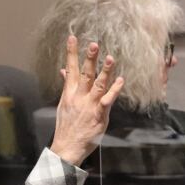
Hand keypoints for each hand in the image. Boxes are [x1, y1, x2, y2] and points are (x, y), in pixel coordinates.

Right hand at [50, 36, 123, 165]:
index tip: (72, 38)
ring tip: (110, 58)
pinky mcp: (99, 114)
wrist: (67, 146)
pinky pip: (108, 100)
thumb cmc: (67, 125)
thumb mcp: (63, 103)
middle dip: (89, 58)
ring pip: (97, 84)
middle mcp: (78, 97)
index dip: (71, 53)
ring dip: (104, 71)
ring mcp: (89, 105)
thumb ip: (67, 85)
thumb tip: (64, 71)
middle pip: (84, 74)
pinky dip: (115, 89)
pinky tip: (120, 80)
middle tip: (93, 44)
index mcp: (69, 93)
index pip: (70, 69)